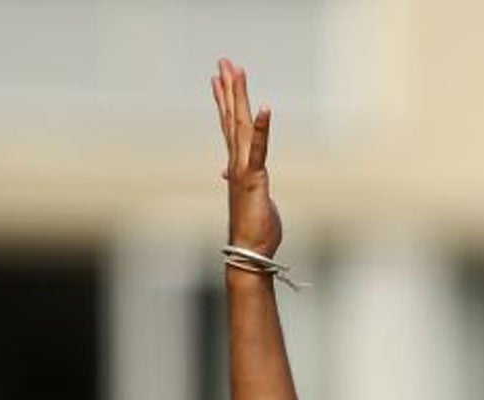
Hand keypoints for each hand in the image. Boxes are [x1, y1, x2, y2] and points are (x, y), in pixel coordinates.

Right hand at [212, 57, 281, 256]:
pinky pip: (259, 149)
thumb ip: (243, 183)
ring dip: (238, 96)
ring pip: (239, 124)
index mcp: (237, 166)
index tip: (218, 80)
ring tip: (235, 70)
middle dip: (228, 88)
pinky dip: (262, 128)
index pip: (229, 127)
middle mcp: (236, 163)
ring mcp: (243, 169)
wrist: (249, 253)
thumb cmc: (254, 230)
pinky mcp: (254, 178)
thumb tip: (227, 174)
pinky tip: (265, 107)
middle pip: (231, 117)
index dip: (224, 101)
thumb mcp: (251, 199)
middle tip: (224, 61)